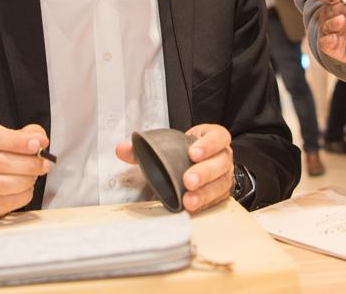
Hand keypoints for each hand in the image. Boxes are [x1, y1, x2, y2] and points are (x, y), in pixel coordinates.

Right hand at [0, 123, 50, 221]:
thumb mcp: (11, 139)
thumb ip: (28, 134)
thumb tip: (41, 141)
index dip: (15, 141)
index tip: (36, 144)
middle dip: (27, 163)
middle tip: (44, 163)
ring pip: (1, 184)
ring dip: (25, 180)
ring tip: (34, 176)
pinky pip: (4, 202)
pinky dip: (22, 195)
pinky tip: (27, 188)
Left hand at [116, 124, 233, 213]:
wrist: (199, 163)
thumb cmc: (184, 152)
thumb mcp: (169, 144)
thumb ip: (145, 146)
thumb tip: (122, 149)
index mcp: (212, 137)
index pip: (218, 137)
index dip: (208, 145)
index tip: (192, 153)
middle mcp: (222, 157)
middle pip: (220, 163)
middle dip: (204, 172)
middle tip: (188, 180)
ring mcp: (223, 176)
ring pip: (220, 184)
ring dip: (204, 193)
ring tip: (189, 200)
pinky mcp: (220, 194)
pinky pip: (215, 200)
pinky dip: (204, 205)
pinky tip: (191, 208)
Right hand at [309, 0, 345, 63]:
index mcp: (336, 1)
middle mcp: (329, 14)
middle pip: (326, 8)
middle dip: (339, 7)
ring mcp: (328, 30)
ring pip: (326, 25)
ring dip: (334, 23)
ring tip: (343, 21)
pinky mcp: (330, 46)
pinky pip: (325, 42)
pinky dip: (330, 40)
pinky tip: (336, 38)